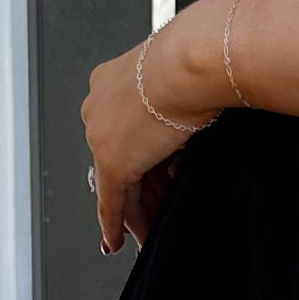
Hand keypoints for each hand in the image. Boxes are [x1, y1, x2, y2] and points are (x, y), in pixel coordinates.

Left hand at [83, 7, 224, 254]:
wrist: (194, 60)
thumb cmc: (198, 58)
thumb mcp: (183, 79)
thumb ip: (178, 99)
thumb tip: (193, 113)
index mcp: (114, 79)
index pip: (122, 128)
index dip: (136, 154)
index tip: (144, 169)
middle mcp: (100, 105)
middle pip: (118, 158)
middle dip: (137, 189)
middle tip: (148, 212)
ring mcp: (103, 134)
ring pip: (116, 183)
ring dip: (133, 211)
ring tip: (145, 230)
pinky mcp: (113, 162)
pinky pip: (112, 202)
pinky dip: (114, 225)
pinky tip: (116, 241)